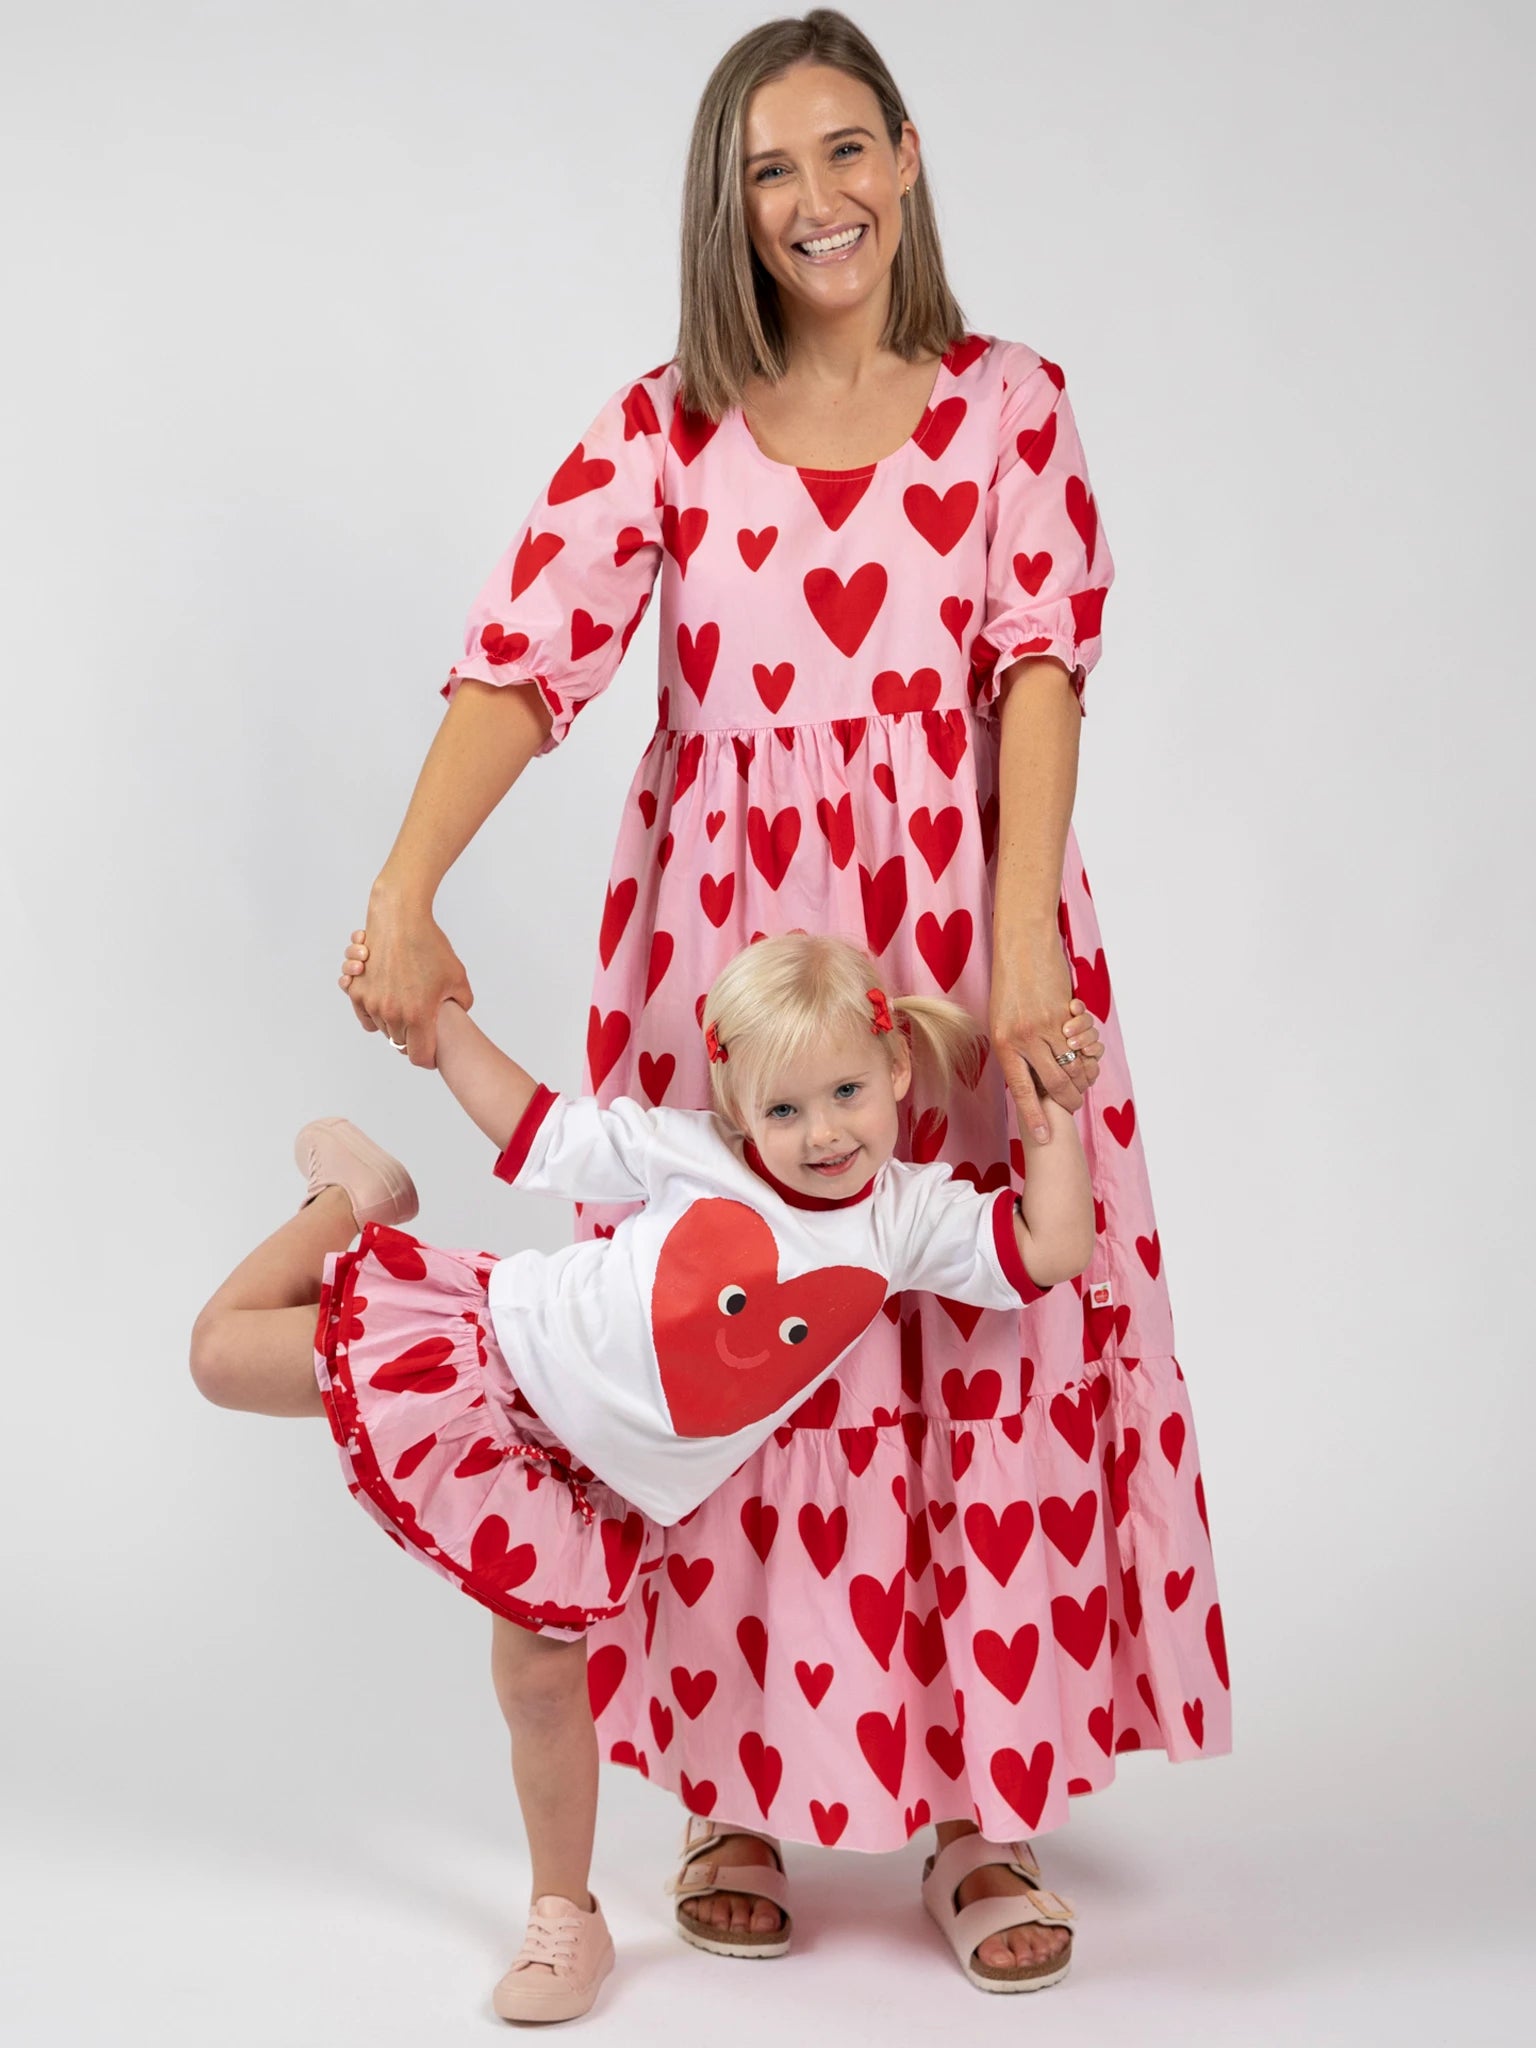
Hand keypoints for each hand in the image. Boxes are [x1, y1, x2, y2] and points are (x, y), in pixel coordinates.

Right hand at [337, 899, 472, 1068]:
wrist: (400, 919)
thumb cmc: (431, 946)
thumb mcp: (458, 977)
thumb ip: (461, 1004)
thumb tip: (457, 1018)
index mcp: (419, 1015)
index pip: (420, 1056)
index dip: (428, 1059)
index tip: (433, 1056)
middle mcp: (392, 1013)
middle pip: (400, 1043)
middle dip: (412, 1038)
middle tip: (422, 1025)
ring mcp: (372, 1002)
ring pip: (383, 1029)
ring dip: (394, 1024)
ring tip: (407, 1004)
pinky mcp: (357, 990)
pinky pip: (365, 1016)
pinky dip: (374, 1013)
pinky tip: (388, 999)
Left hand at [991, 946, 1102, 1143]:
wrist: (1022, 946)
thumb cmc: (1009, 985)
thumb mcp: (1001, 1022)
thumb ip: (1015, 1050)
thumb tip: (1029, 1076)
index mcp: (1003, 1045)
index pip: (1021, 1090)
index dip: (1034, 1116)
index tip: (1043, 1137)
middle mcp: (1024, 1039)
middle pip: (1054, 1083)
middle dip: (1068, 1100)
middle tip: (1074, 1106)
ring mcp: (1046, 1026)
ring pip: (1073, 1065)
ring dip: (1082, 1079)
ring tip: (1083, 1083)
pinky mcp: (1065, 1014)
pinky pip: (1083, 1043)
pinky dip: (1088, 1052)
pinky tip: (1086, 1052)